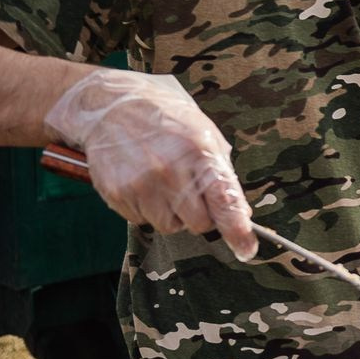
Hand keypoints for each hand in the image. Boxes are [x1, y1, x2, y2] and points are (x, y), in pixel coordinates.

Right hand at [44, 70, 256, 258]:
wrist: (112, 107)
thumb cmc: (166, 121)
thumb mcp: (204, 136)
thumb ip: (222, 175)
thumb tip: (240, 215)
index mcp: (200, 153)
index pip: (224, 200)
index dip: (238, 230)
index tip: (247, 250)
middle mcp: (171, 171)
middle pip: (199, 223)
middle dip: (200, 215)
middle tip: (190, 193)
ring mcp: (141, 184)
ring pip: (169, 226)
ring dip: (171, 213)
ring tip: (162, 183)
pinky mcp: (117, 193)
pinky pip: (141, 221)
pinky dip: (145, 209)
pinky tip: (141, 183)